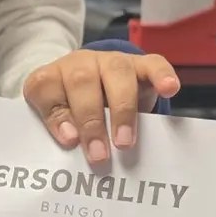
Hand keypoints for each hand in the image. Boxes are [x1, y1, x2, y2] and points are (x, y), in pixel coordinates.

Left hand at [23, 50, 180, 163]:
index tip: (69, 141)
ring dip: (122, 110)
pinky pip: (153, 64)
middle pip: (82, 82)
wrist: (93, 84)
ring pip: (117, 73)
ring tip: (124, 142)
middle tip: (100, 155)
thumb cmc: (71, 111)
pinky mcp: (139, 63)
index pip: (45, 88)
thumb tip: (73, 144)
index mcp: (51, 78)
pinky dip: (162, 76)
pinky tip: (170, 90)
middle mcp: (78, 64)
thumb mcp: (59, 122)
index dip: (56, 115)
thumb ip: (61, 130)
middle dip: (91, 121)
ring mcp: (110, 61)